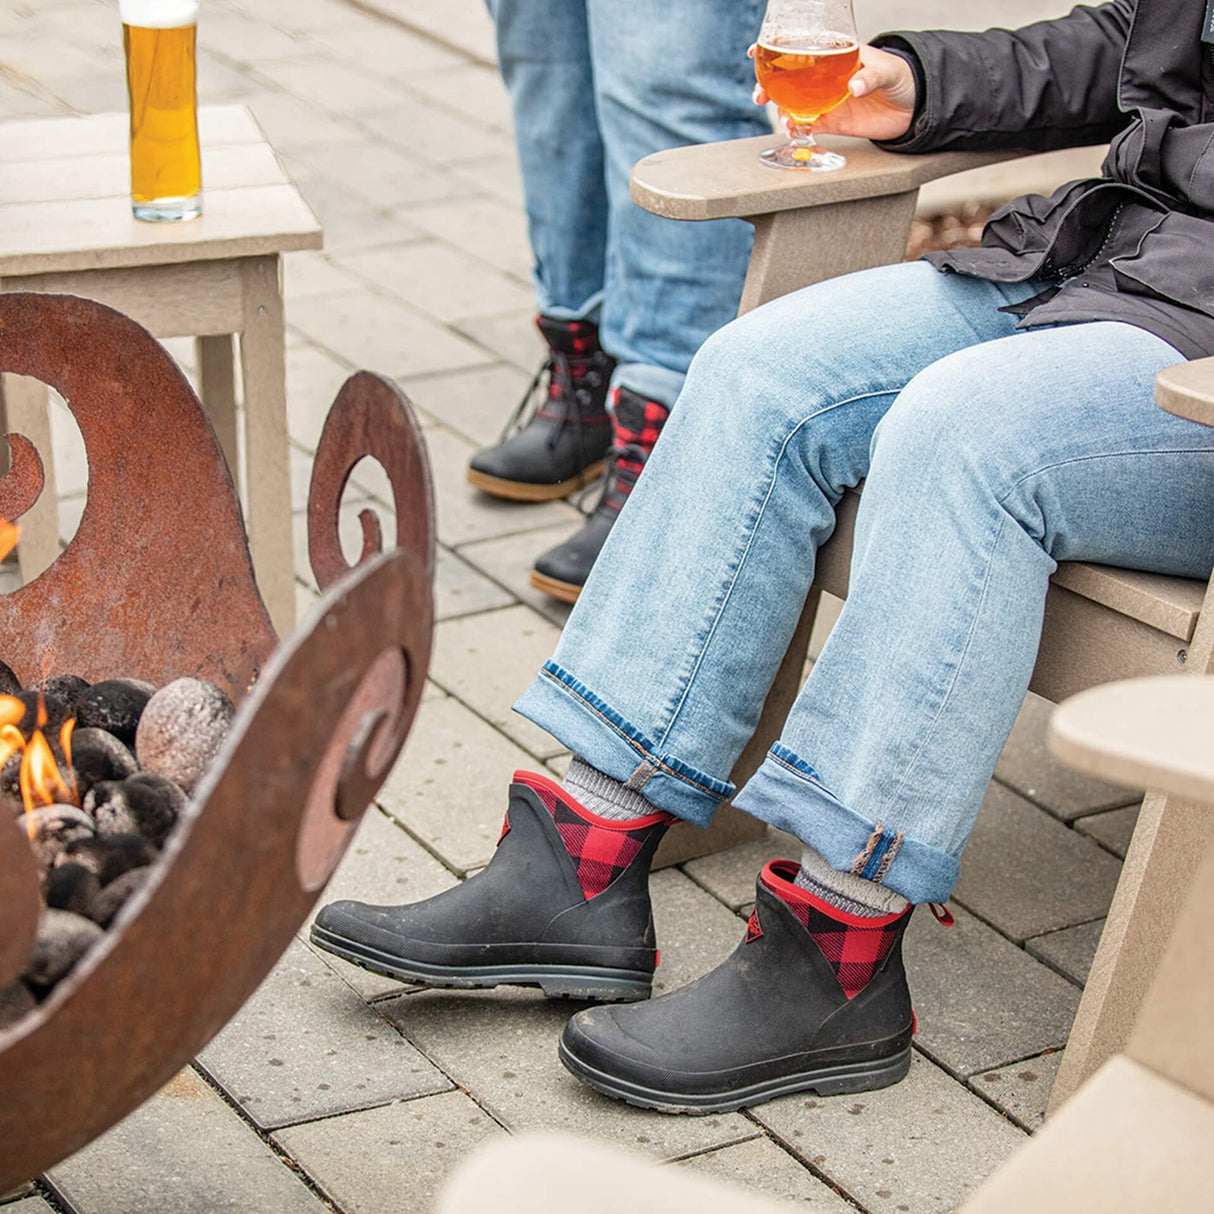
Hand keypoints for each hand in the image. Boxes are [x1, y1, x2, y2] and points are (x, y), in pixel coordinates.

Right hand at [750, 43, 916, 142]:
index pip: (800, 47)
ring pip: (792, 103)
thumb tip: (853, 88)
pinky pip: (808, 125)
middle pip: (787, 78)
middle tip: (761, 95)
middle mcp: (825, 77)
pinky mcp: (833, 122)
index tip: (754, 52)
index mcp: (835, 55)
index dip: (775, 47)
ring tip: (781, 118)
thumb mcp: (890, 70)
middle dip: (768, 85)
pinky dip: (797, 128)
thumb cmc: (904, 78)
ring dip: (780, 110)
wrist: (915, 107)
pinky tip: (793, 131)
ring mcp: (826, 99)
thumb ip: (871, 76)